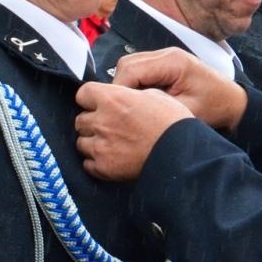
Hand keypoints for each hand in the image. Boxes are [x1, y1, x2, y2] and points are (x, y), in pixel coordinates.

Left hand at [74, 82, 192, 181]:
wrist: (181, 154)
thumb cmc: (173, 124)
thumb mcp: (155, 95)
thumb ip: (130, 95)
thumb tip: (122, 96)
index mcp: (112, 99)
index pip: (83, 94)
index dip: (91, 99)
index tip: (98, 103)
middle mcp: (102, 121)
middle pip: (81, 120)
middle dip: (92, 122)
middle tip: (109, 125)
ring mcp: (100, 146)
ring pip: (81, 142)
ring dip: (93, 142)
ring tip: (112, 144)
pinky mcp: (104, 167)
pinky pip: (88, 163)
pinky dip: (96, 162)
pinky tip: (112, 158)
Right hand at [109, 48, 247, 130]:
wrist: (233, 102)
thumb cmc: (214, 108)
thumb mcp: (185, 112)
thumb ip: (155, 107)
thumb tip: (127, 108)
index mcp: (173, 61)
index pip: (132, 69)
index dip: (119, 91)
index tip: (117, 112)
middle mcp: (166, 53)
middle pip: (126, 64)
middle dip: (119, 88)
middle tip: (120, 111)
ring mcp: (164, 57)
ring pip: (129, 66)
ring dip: (125, 86)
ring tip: (129, 107)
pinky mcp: (163, 64)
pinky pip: (138, 70)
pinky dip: (133, 84)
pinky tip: (139, 101)